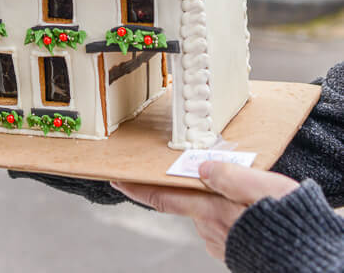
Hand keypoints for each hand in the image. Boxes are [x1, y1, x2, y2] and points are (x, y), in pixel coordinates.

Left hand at [111, 162, 298, 261]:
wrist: (306, 255)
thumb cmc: (286, 220)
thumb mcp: (260, 185)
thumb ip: (228, 175)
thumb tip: (200, 166)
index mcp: (210, 210)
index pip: (163, 197)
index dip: (136, 188)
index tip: (114, 179)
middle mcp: (210, 229)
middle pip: (190, 201)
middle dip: (195, 188)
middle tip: (217, 177)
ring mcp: (221, 243)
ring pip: (208, 213)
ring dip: (217, 202)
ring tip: (247, 196)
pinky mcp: (234, 251)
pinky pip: (223, 226)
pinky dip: (230, 215)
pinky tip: (250, 212)